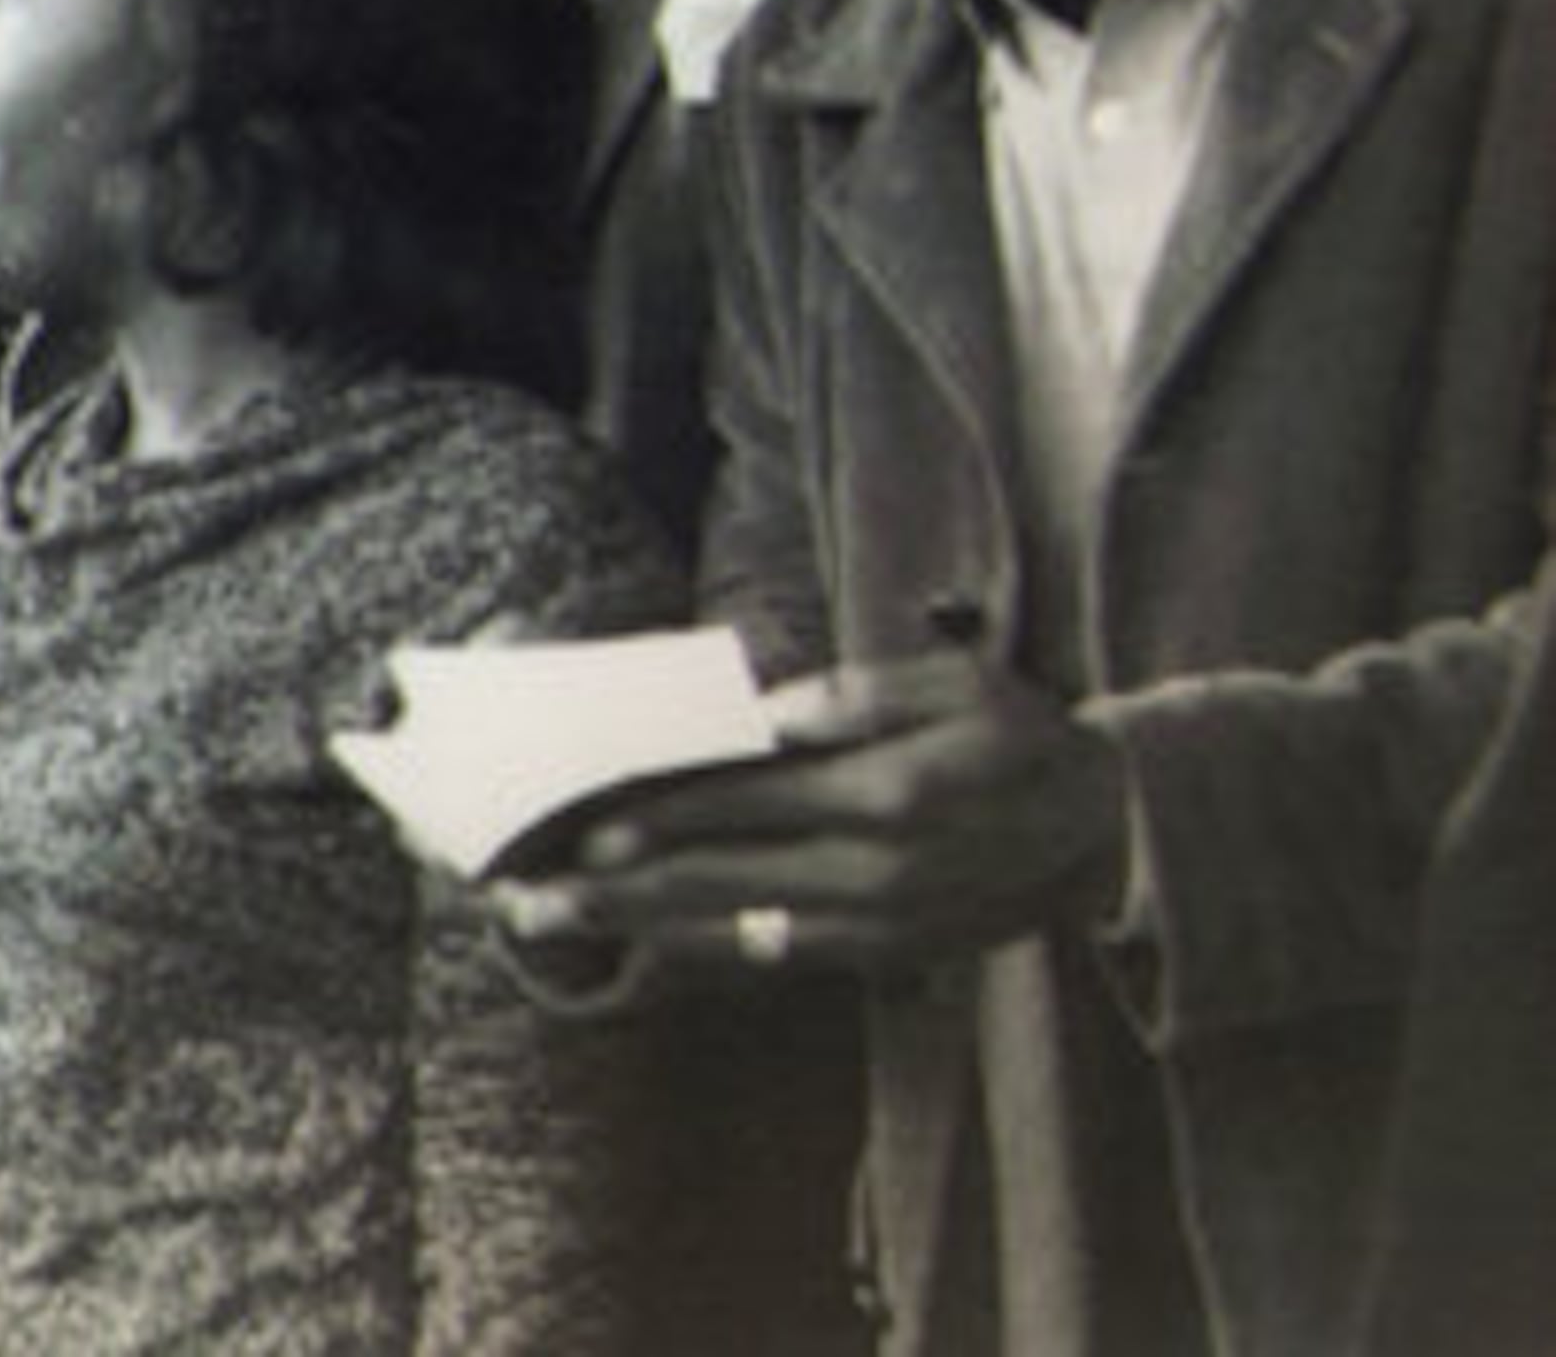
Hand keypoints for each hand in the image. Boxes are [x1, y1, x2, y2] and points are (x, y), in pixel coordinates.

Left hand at [489, 653, 1128, 977]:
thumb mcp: (954, 684)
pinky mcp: (887, 952)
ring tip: (561, 924)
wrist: (1113, 832)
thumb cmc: (1019, 735)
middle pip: (721, 880)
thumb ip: (853, 696)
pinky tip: (649, 941)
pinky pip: (779, 956)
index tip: (587, 829)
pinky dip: (708, 950)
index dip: (661, 818)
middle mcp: (876, 873)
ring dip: (641, 927)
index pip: (747, 803)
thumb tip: (760, 717)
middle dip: (617, 891)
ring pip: (737, 930)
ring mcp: (880, 925)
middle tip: (527, 901)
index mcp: (887, 796)